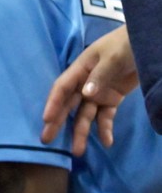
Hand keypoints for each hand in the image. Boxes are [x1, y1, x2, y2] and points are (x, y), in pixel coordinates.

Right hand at [41, 24, 136, 154]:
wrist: (147, 41)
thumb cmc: (126, 44)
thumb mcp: (114, 57)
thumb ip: (100, 75)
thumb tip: (85, 94)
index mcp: (81, 68)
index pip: (62, 88)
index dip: (53, 103)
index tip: (47, 119)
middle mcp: (85, 83)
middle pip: (69, 104)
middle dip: (58, 122)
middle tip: (47, 140)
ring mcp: (98, 92)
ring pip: (86, 114)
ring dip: (82, 131)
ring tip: (78, 151)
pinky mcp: (112, 99)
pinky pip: (106, 116)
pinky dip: (105, 128)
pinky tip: (107, 142)